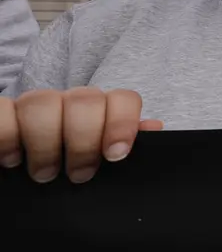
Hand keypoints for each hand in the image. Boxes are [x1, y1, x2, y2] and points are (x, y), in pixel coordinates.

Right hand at [0, 88, 162, 183]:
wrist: (24, 167)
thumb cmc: (69, 164)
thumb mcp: (99, 157)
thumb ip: (124, 143)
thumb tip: (154, 128)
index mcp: (99, 110)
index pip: (122, 99)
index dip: (123, 123)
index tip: (115, 154)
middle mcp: (67, 102)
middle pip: (84, 101)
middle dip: (84, 141)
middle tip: (79, 174)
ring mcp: (32, 105)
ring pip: (42, 102)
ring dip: (46, 143)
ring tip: (45, 174)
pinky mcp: (2, 114)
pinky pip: (2, 110)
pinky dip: (7, 135)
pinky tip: (13, 159)